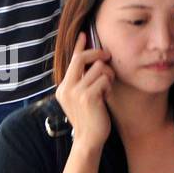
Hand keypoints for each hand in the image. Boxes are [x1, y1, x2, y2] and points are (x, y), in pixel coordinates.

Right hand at [56, 32, 114, 149]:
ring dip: (108, 75)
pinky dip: (109, 85)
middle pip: (82, 58)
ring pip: (99, 68)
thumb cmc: (90, 116)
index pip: (71, 60)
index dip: (79, 45)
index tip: (84, 34)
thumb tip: (94, 60)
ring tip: (107, 87)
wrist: (88, 138)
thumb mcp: (83, 96)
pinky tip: (106, 95)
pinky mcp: (88, 97)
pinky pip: (105, 79)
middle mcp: (66, 88)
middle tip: (107, 56)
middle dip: (98, 53)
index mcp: (64, 87)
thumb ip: (84, 80)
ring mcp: (76, 92)